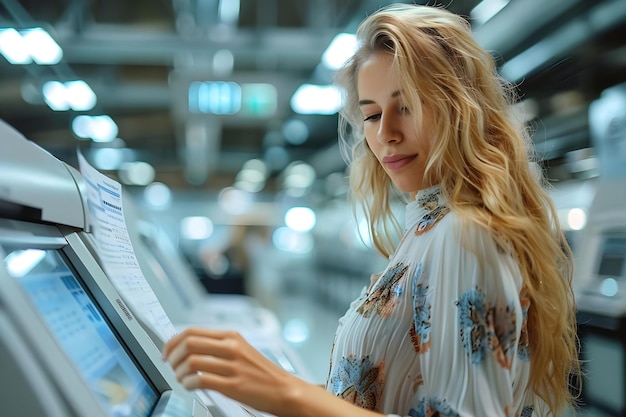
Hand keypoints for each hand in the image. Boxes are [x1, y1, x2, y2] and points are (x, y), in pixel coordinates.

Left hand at [162, 326, 300, 414]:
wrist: (284, 389)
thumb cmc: (261, 373)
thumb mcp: (241, 350)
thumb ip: (218, 346)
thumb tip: (188, 348)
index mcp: (232, 336)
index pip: (192, 331)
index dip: (173, 342)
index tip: (167, 352)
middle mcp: (231, 347)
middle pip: (189, 344)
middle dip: (173, 356)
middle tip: (171, 366)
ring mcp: (232, 366)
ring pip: (192, 362)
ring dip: (179, 372)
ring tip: (181, 379)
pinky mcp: (233, 385)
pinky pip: (200, 380)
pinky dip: (188, 384)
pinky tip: (190, 386)